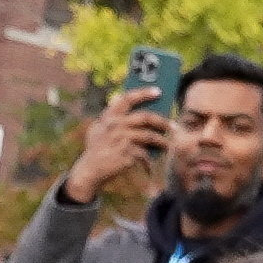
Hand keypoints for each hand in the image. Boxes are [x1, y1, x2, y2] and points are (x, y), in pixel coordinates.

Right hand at [61, 87, 172, 205]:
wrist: (89, 170)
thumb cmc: (97, 148)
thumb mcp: (98, 128)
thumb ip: (109, 114)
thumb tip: (122, 98)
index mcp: (108, 117)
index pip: (127, 98)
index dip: (143, 93)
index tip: (158, 91)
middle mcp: (115, 125)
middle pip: (145, 117)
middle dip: (161, 121)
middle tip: (172, 125)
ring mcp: (121, 139)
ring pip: (149, 136)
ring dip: (162, 141)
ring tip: (168, 144)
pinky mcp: (126, 154)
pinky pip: (145, 153)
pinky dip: (150, 159)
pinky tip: (153, 162)